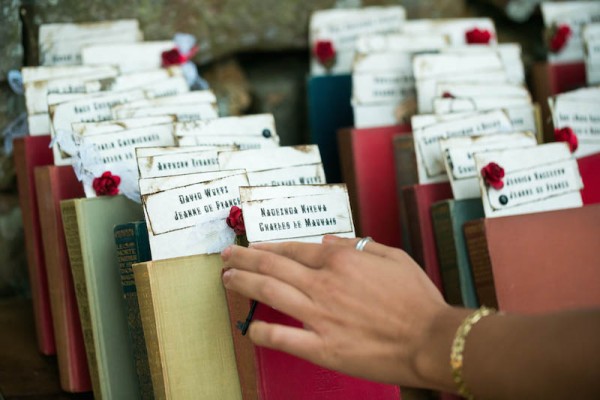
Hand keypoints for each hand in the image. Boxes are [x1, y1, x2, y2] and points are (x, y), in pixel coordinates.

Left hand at [221, 235, 458, 389]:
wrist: (431, 339)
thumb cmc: (416, 298)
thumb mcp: (392, 257)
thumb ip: (357, 245)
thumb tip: (325, 243)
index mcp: (341, 261)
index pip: (294, 249)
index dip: (269, 246)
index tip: (254, 246)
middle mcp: (324, 284)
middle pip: (273, 265)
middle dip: (244, 257)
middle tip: (226, 255)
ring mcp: (320, 316)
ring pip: (271, 292)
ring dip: (244, 283)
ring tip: (227, 279)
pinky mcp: (323, 348)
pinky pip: (283, 338)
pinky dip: (262, 331)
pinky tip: (250, 326)